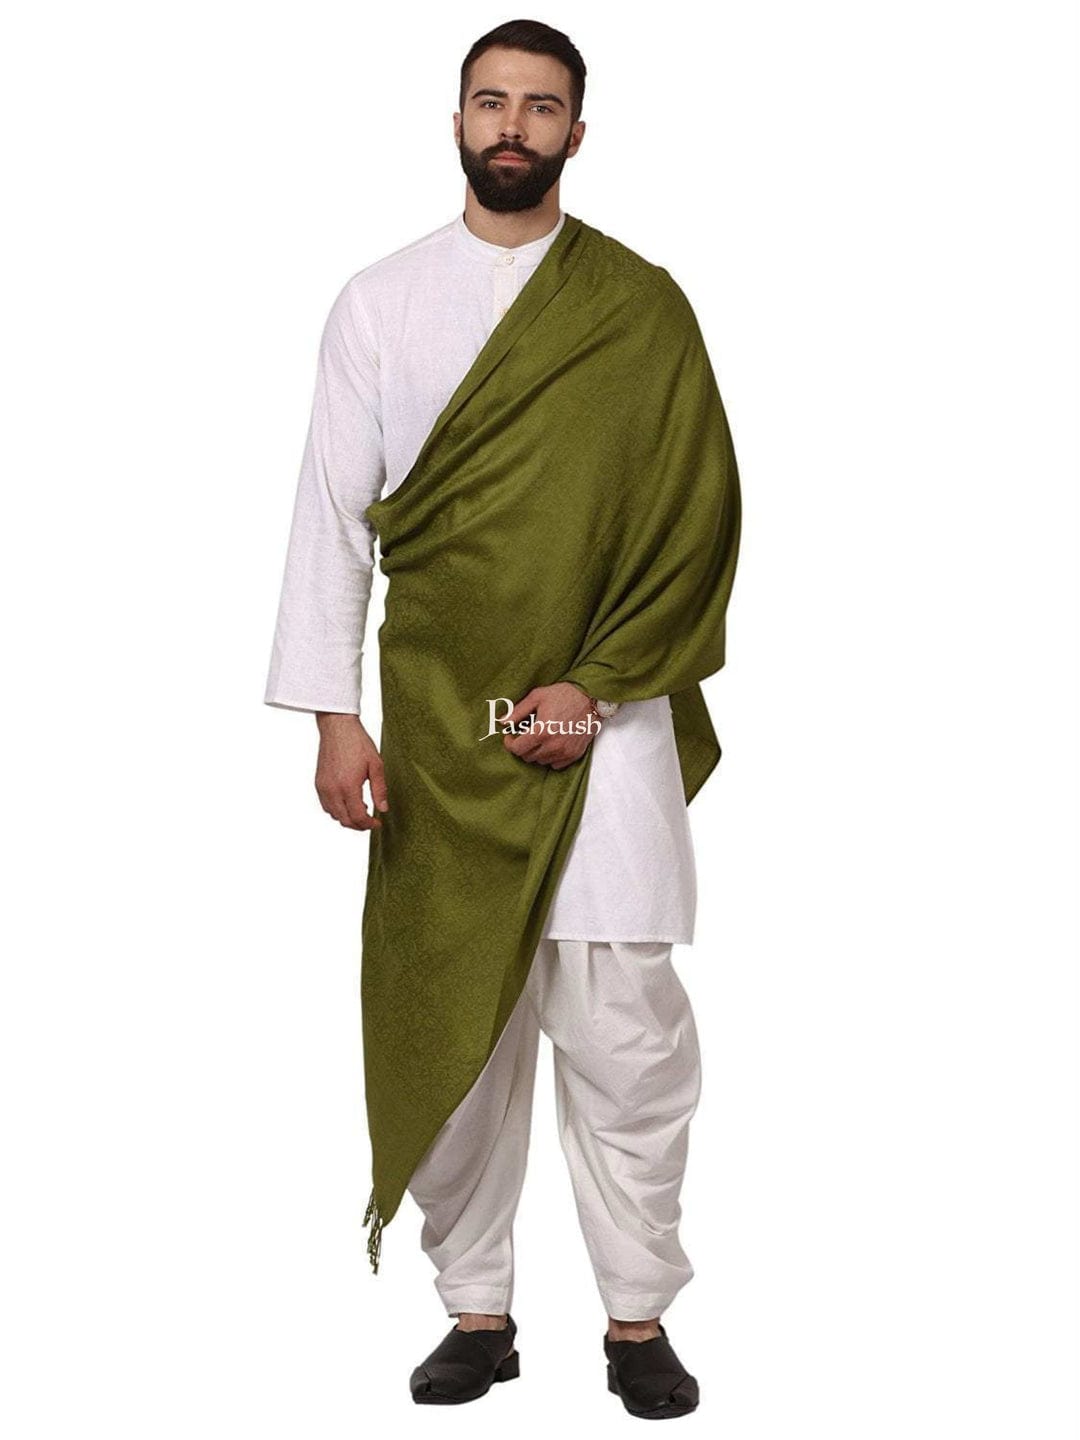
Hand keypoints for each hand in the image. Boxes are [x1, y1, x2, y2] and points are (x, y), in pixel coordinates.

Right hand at [314, 714, 387, 829]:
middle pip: (344, 820)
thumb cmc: (357, 742)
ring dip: (347, 818)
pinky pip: (326, 805)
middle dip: (359, 825)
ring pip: (334, 815)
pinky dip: (337, 810)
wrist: (338, 727)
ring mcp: (323, 787)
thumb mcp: (376, 765)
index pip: (357, 817)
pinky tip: (348, 802)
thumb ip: (379, 789)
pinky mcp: (318, 783)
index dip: (369, 825)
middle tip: (371, 821)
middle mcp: (332, 790)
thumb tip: (383, 809)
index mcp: (348, 786)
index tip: (377, 823)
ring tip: (361, 811)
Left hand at [501, 682, 600, 771]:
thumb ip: (517, 711)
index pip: (517, 749)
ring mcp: (565, 752)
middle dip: (523, 747)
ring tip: (540, 738)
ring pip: (541, 761)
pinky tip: (552, 744)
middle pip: (528, 757)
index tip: (510, 737)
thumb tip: (501, 722)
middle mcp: (552, 746)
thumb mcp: (537, 696)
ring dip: (537, 752)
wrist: (592, 698)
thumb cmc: (564, 694)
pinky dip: (551, 757)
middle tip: (526, 735)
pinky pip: (556, 765)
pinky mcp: (575, 754)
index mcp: (541, 732)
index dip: (510, 743)